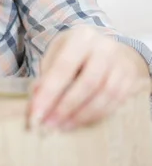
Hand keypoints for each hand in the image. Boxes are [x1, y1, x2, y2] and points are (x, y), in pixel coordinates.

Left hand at [28, 25, 150, 130]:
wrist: (104, 47)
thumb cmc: (73, 53)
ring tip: (62, 126)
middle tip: (49, 124)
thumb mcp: (55, 55)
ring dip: (81, 115)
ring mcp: (120, 64)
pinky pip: (115, 102)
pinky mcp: (130, 79)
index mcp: (80, 38)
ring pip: (104, 95)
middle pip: (87, 83)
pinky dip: (95, 115)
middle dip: (66, 107)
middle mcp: (104, 48)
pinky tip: (79, 122)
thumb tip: (36, 101)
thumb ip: (45, 76)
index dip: (49, 93)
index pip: (63, 68)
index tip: (36, 114)